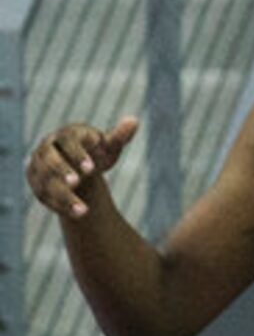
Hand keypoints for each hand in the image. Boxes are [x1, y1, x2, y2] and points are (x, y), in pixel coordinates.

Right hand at [26, 116, 140, 219]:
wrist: (76, 166)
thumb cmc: (94, 152)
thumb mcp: (108, 146)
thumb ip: (118, 136)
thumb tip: (134, 121)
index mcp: (66, 136)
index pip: (68, 142)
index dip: (77, 154)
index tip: (91, 169)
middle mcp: (48, 150)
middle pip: (50, 159)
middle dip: (62, 171)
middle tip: (76, 182)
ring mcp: (39, 167)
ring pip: (46, 181)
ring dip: (63, 196)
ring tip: (84, 211)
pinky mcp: (37, 184)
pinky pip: (44, 196)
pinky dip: (60, 206)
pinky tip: (78, 215)